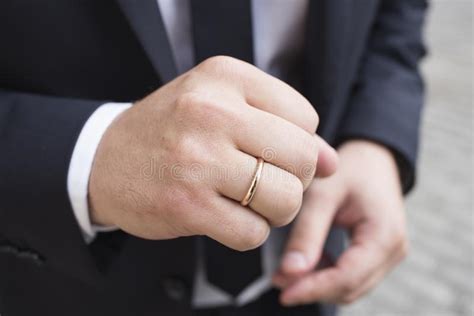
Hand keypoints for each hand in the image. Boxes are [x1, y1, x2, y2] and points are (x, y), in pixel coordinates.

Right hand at [88, 56, 337, 250]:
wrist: (102, 159)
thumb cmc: (171, 130)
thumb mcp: (224, 107)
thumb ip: (283, 127)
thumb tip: (333, 161)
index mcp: (225, 77)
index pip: (305, 117)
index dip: (298, 144)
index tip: (272, 153)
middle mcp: (212, 111)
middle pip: (302, 158)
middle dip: (295, 180)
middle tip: (267, 181)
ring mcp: (198, 159)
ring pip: (285, 198)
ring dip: (276, 209)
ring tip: (249, 200)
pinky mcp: (187, 205)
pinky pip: (253, 232)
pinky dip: (249, 232)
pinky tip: (226, 217)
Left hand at [273, 140, 407, 304]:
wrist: (372, 158)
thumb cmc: (348, 170)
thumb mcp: (322, 195)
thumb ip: (307, 235)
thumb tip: (288, 274)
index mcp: (384, 234)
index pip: (347, 277)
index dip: (313, 289)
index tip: (283, 294)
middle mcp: (394, 250)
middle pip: (350, 287)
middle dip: (313, 288)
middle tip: (278, 281)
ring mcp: (389, 255)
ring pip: (351, 287)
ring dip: (319, 285)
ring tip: (286, 273)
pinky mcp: (379, 255)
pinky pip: (353, 276)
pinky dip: (328, 276)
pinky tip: (306, 262)